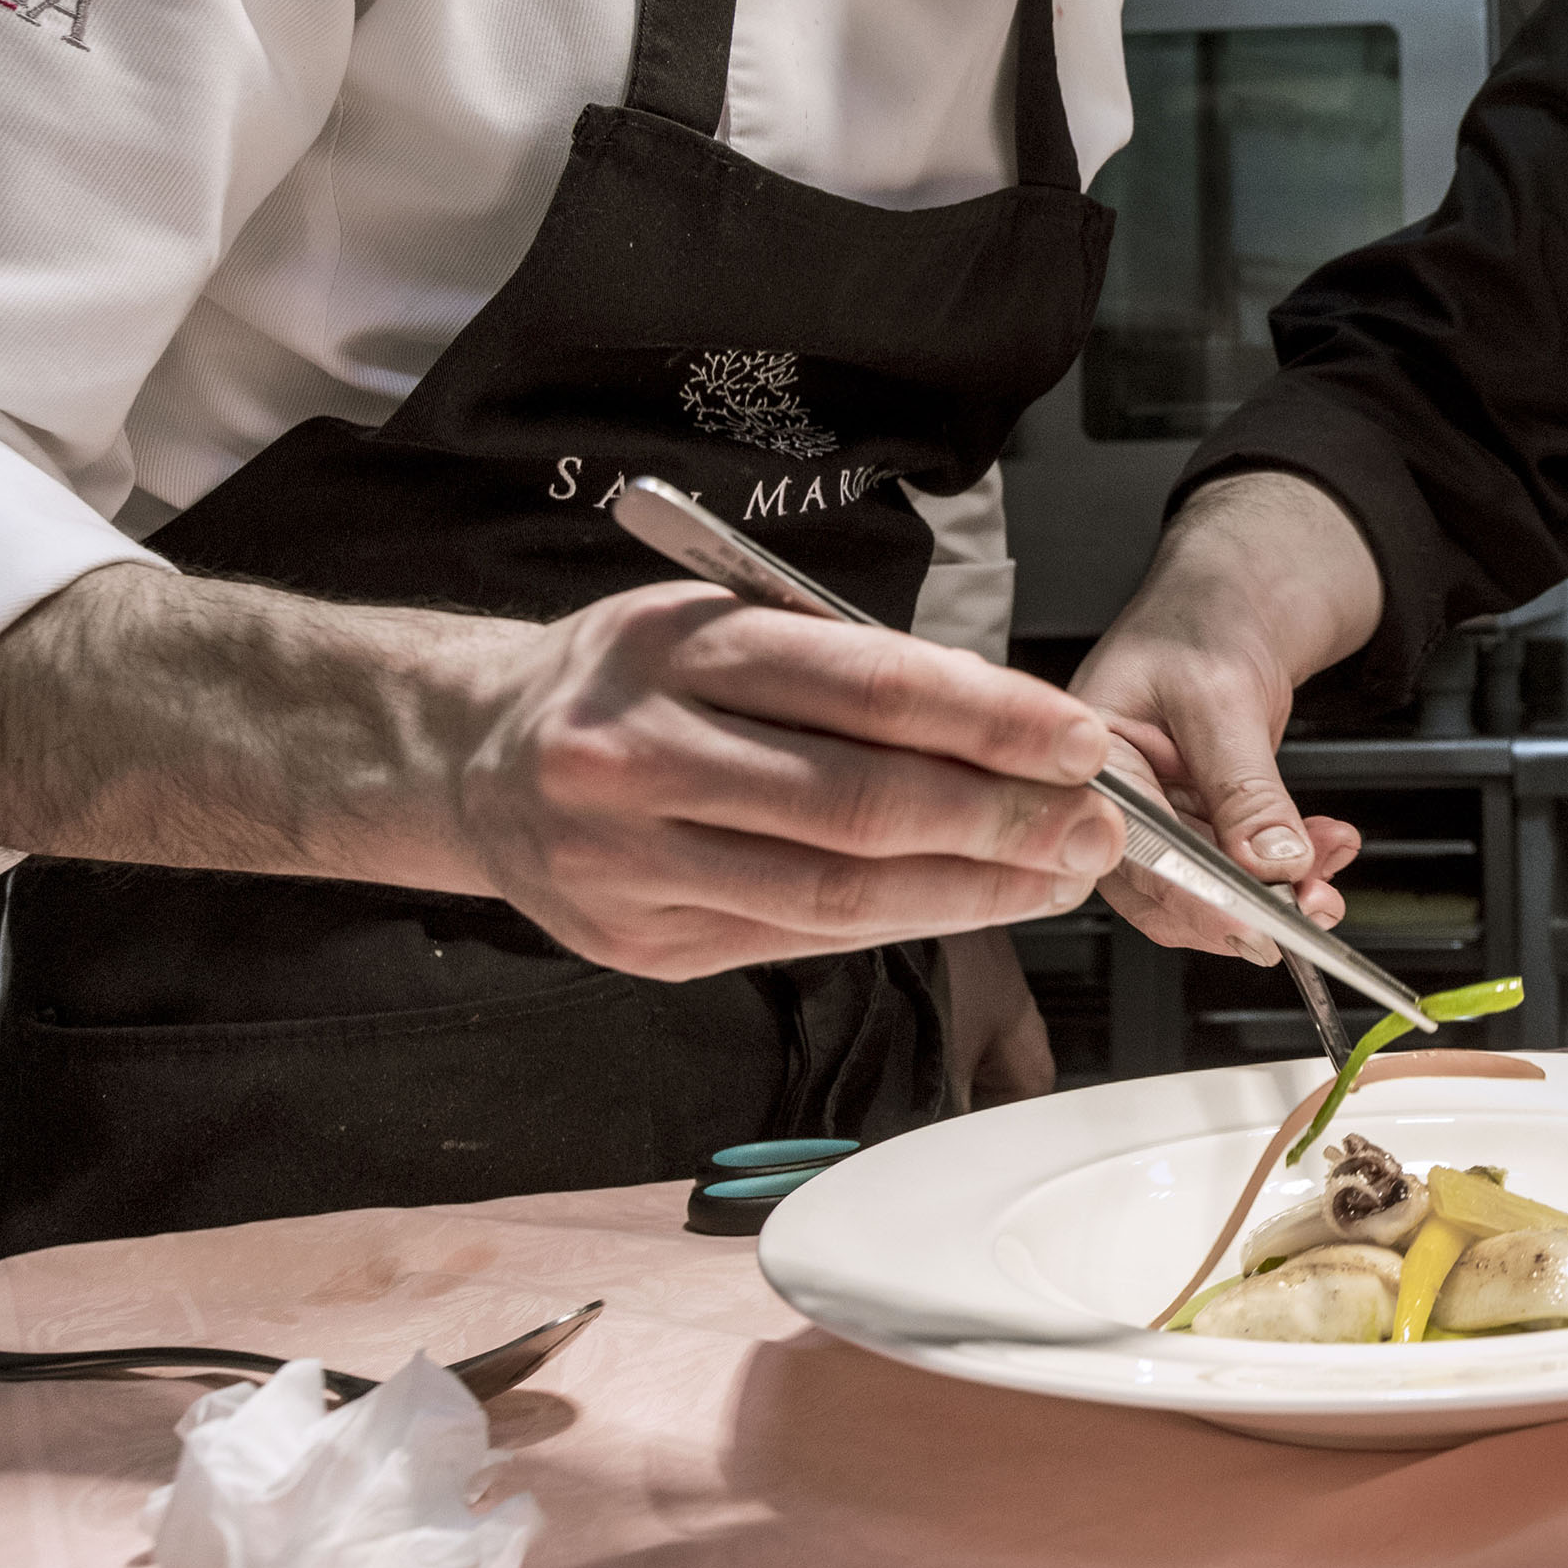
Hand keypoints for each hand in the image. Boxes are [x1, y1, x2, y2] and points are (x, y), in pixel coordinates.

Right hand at [460, 582, 1134, 976]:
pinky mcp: (637, 945)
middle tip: (1095, 825)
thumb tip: (1014, 726)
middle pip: (864, 806)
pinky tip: (966, 904)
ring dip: (971, 891)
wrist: (472, 755)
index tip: (1081, 742)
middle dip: (1004, 821)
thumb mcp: (724, 622)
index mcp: (674, 649)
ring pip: (838, 893)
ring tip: (1055, 875)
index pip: (871, 689)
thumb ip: (853, 669)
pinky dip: (898, 923)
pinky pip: (799, 940)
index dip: (995, 722)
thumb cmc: (629, 677)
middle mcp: (640, 756)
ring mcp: (630, 864)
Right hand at [1069, 472, 1382, 959]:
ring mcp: (1157, 817)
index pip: (1124, 855)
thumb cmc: (1200, 616)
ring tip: (1329, 872)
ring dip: (1279, 889)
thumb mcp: (1221, 695)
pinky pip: (1240, 867)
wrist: (1236, 592)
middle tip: (1306, 908)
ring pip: (1211, 889)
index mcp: (1082, 765)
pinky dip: (1291, 864)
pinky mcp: (1198, 823)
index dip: (1191, 898)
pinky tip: (1325, 847)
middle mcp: (1111, 802)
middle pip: (1164, 891)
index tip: (1255, 918)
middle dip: (1244, 908)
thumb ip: (1244, 786)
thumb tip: (1273, 864)